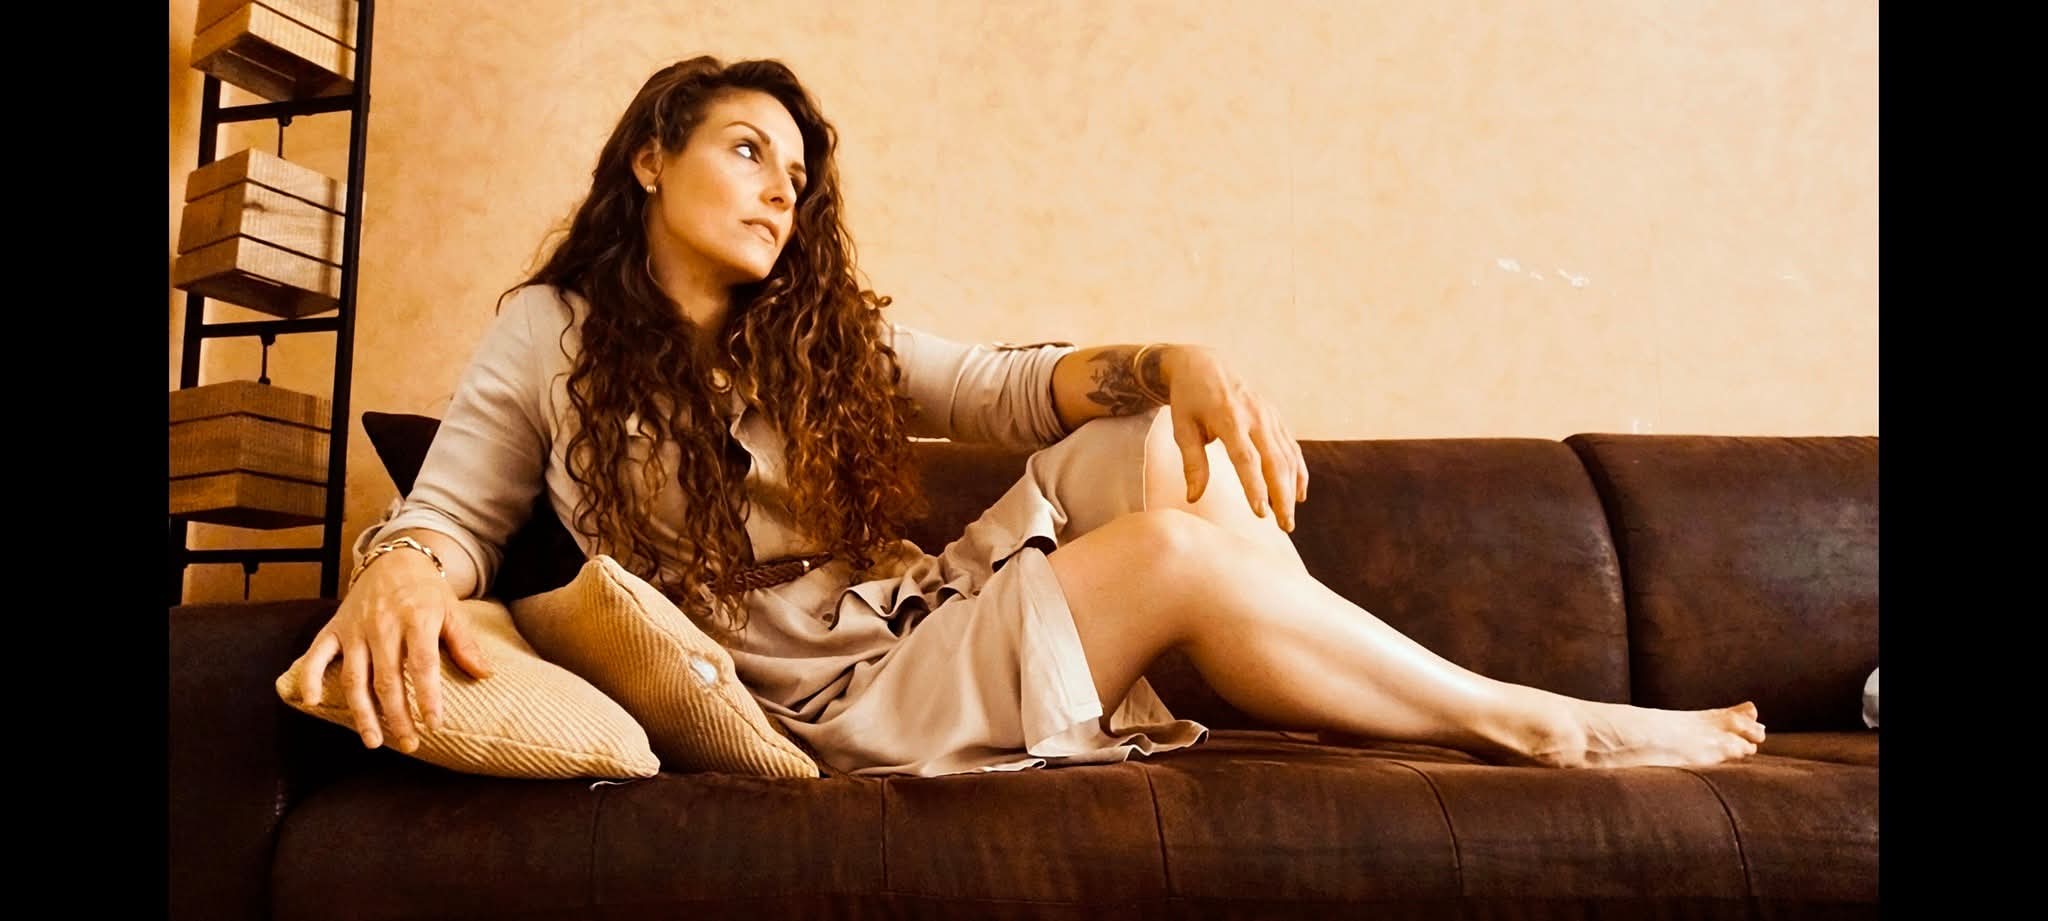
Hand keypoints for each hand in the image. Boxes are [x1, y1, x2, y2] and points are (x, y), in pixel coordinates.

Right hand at [287, 551, 493, 751]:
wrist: (393, 560)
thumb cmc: (427, 592)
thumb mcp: (452, 611)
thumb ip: (465, 644)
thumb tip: (486, 675)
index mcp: (416, 619)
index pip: (422, 665)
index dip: (427, 697)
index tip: (434, 725)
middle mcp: (383, 625)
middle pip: (387, 679)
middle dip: (397, 716)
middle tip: (409, 744)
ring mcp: (355, 628)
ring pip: (354, 676)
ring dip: (362, 712)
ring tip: (373, 741)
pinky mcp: (335, 628)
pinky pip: (317, 654)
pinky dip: (310, 677)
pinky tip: (311, 703)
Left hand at [1158, 345, 1309, 530]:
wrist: (1204, 364)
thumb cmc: (1188, 400)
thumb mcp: (1182, 428)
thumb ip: (1192, 463)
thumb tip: (1193, 498)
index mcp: (1228, 418)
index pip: (1245, 458)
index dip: (1254, 486)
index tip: (1260, 513)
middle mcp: (1255, 416)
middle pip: (1274, 460)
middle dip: (1281, 495)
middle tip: (1284, 526)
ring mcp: (1269, 415)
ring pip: (1287, 456)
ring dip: (1292, 489)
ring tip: (1288, 520)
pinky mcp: (1275, 417)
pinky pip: (1291, 447)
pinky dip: (1298, 471)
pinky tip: (1299, 495)